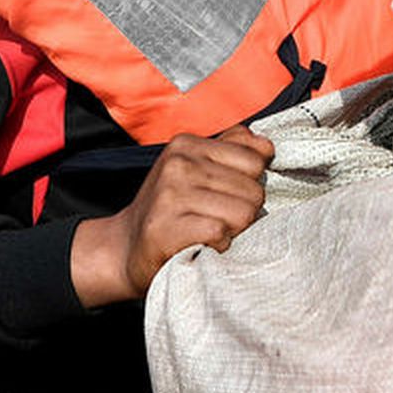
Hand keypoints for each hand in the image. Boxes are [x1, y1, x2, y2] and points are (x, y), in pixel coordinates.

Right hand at [70, 125, 272, 308]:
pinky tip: (202, 245)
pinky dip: (219, 245)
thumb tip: (266, 146)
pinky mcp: (166, 227)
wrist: (126, 248)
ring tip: (209, 232)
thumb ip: (233, 149)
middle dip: (244, 211)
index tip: (226, 196)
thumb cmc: (171, 209)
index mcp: (187, 144)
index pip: (255, 160)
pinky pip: (221, 233)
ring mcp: (170, 194)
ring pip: (243, 214)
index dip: (249, 185)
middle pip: (254, 191)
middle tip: (216, 219)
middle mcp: (178, 164)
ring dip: (233, 231)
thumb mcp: (196, 169)